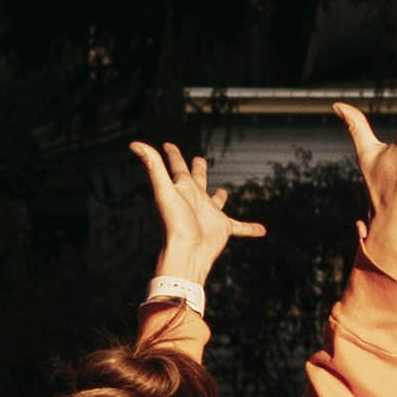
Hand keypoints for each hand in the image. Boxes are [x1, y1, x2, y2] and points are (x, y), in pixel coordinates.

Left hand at [130, 142, 262, 290]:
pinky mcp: (223, 228)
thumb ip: (153, 166)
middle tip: (199, 159)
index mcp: (183, 189)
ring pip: (216, 202)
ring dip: (220, 197)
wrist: (187, 252)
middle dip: (198, 169)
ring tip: (224, 192)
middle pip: (197, 180)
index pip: (177, 167)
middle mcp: (196, 200)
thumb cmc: (174, 223)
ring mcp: (210, 214)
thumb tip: (134, 143)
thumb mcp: (164, 190)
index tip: (168, 145)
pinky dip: (250, 228)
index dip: (172, 155)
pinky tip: (262, 230)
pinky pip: (240, 227)